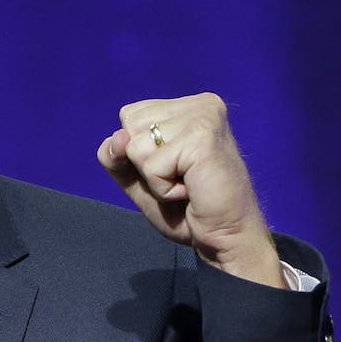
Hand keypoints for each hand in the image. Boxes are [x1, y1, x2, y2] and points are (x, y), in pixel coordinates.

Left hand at [97, 92, 284, 287]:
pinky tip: (191, 190)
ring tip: (187, 183)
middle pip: (129, 126)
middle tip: (182, 178)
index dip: (138, 151)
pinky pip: (151, 166)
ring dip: (154, 178)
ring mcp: (203, 117)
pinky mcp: (202, 138)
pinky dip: (163, 189)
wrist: (224, 237)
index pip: (129, 115)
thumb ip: (116, 155)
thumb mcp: (138, 178)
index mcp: (188, 105)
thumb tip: (117, 138)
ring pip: (136, 146)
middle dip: (145, 163)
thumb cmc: (186, 208)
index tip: (174, 167)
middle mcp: (200, 104)